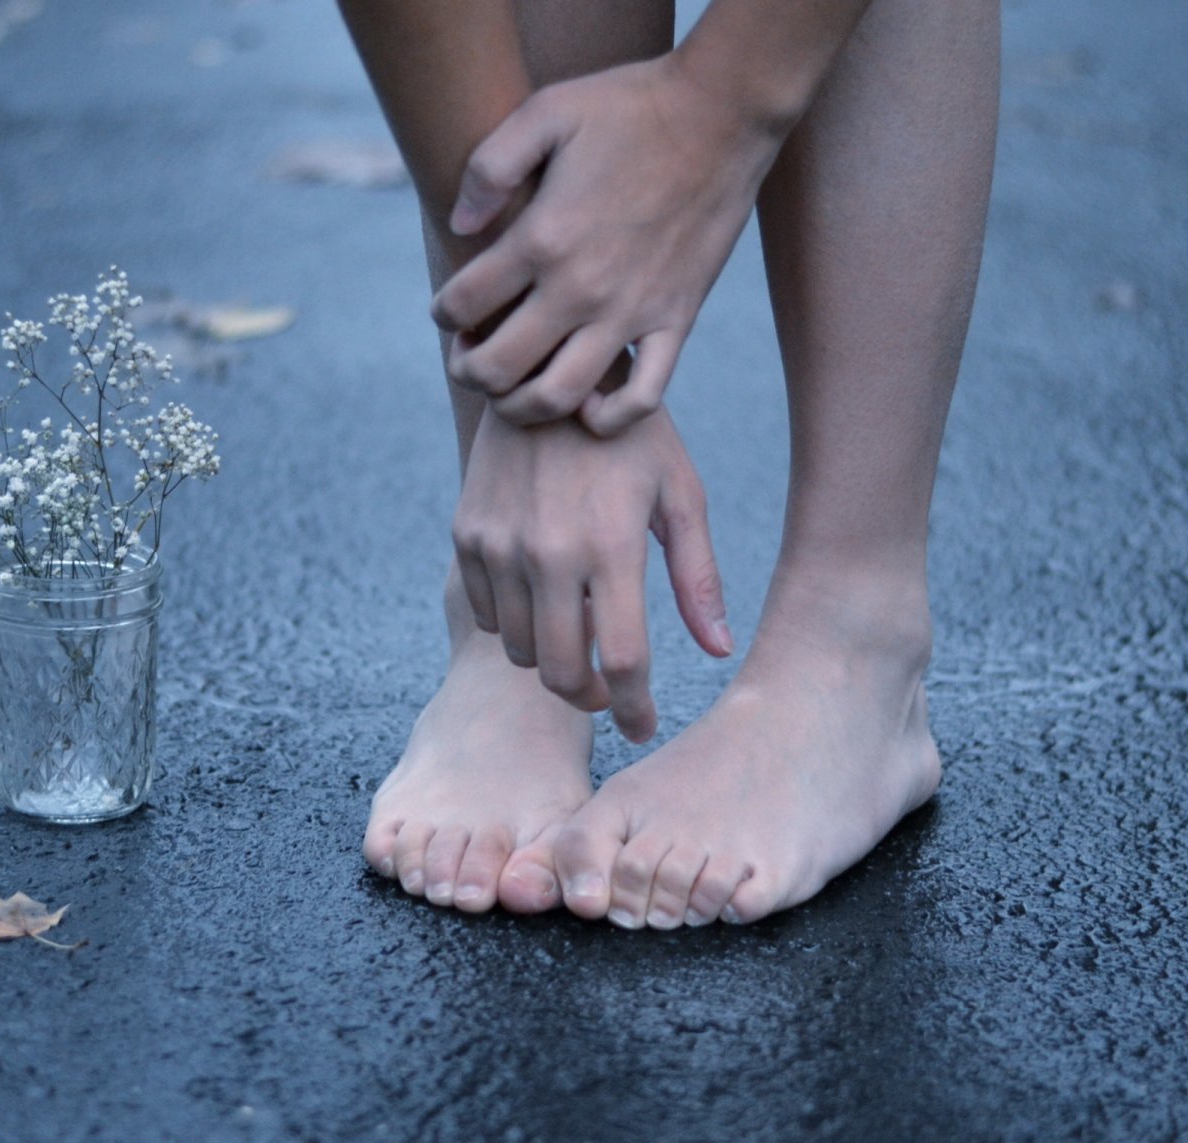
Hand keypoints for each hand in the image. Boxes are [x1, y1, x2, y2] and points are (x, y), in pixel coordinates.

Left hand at [432, 53, 782, 436]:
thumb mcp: (545, 111)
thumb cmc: (629, 107)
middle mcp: (582, 288)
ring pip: (559, 397)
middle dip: (467, 371)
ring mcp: (631, 312)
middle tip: (468, 357)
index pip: (462, 305)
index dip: (443, 313)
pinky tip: (588, 405)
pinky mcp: (677, 320)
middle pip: (499, 368)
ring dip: (521, 407)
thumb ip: (490, 168)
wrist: (723, 113)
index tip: (450, 308)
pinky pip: (642, 398)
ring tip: (513, 390)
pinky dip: (608, 417)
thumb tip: (459, 226)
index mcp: (542, 238)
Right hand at [452, 403, 732, 742]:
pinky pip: (488, 616)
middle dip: (591, 699)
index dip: (635, 709)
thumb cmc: (628, 435)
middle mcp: (549, 553)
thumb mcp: (679, 493)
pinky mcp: (468, 536)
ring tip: (580, 640)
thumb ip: (698, 576)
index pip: (622, 661)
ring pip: (520, 652)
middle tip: (612, 695)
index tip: (644, 726)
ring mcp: (500, 546)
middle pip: (562, 673)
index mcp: (612, 545)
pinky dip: (515, 627)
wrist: (543, 372)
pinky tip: (543, 602)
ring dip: (552, 662)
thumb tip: (719, 650)